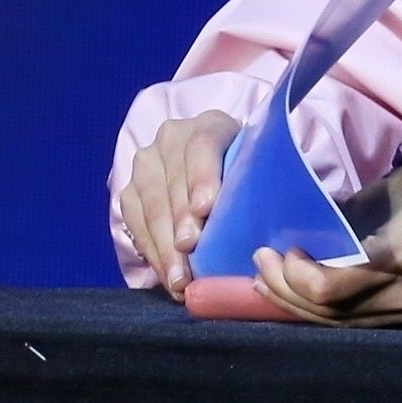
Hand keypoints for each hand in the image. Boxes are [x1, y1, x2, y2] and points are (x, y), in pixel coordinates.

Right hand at [117, 110, 238, 296]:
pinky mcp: (130, 193)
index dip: (202, 177)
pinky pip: (136, 226)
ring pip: (151, 208)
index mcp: (209, 125)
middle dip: (181, 222)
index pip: (203, 145)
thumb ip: (255, 180)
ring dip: (165, 247)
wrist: (209, 166)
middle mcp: (171, 140)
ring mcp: (146, 166)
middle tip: (189, 251)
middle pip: (173, 183)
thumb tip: (271, 218)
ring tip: (179, 277)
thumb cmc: (243, 170)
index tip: (205, 209)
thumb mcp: (254, 164)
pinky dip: (153, 253)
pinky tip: (167, 274)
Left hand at [251, 149, 401, 327]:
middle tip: (261, 265)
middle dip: (287, 290)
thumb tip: (290, 249)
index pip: (329, 287)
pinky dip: (327, 314)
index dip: (293, 275)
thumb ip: (335, 232)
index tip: (280, 249)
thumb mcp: (373, 201)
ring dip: (299, 306)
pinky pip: (360, 326)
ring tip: (270, 283)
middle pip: (330, 313)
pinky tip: (302, 300)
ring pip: (341, 326)